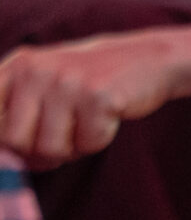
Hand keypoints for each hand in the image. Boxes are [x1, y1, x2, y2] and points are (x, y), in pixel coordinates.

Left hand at [0, 36, 175, 166]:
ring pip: (50, 149)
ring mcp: (67, 82)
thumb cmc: (87, 82)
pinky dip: (98, 141)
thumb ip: (14, 112)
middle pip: (13, 143)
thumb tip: (4, 161)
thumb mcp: (42, 83)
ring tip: (83, 127)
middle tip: (60, 143)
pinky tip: (106, 118)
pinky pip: (88, 144)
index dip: (6, 145)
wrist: (147, 58)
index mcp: (15, 66)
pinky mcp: (98, 96)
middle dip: (38, 154)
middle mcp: (35, 70)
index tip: (28, 144)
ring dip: (71, 149)